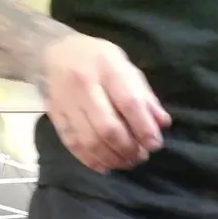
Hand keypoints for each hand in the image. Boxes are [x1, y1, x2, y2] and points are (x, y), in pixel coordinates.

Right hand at [41, 32, 171, 173]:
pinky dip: (92, 161)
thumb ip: (144, 96)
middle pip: (108, 128)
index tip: (154, 145)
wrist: (55, 52)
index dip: (144, 128)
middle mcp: (84, 84)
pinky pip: (74, 145)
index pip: (129, 103)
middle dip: (128, 148)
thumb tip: (162, 124)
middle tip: (140, 157)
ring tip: (127, 162)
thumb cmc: (98, 60)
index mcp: (108, 67)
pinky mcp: (56, 116)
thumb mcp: (126, 67)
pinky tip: (106, 166)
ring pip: (90, 141)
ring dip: (112, 158)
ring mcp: (66, 102)